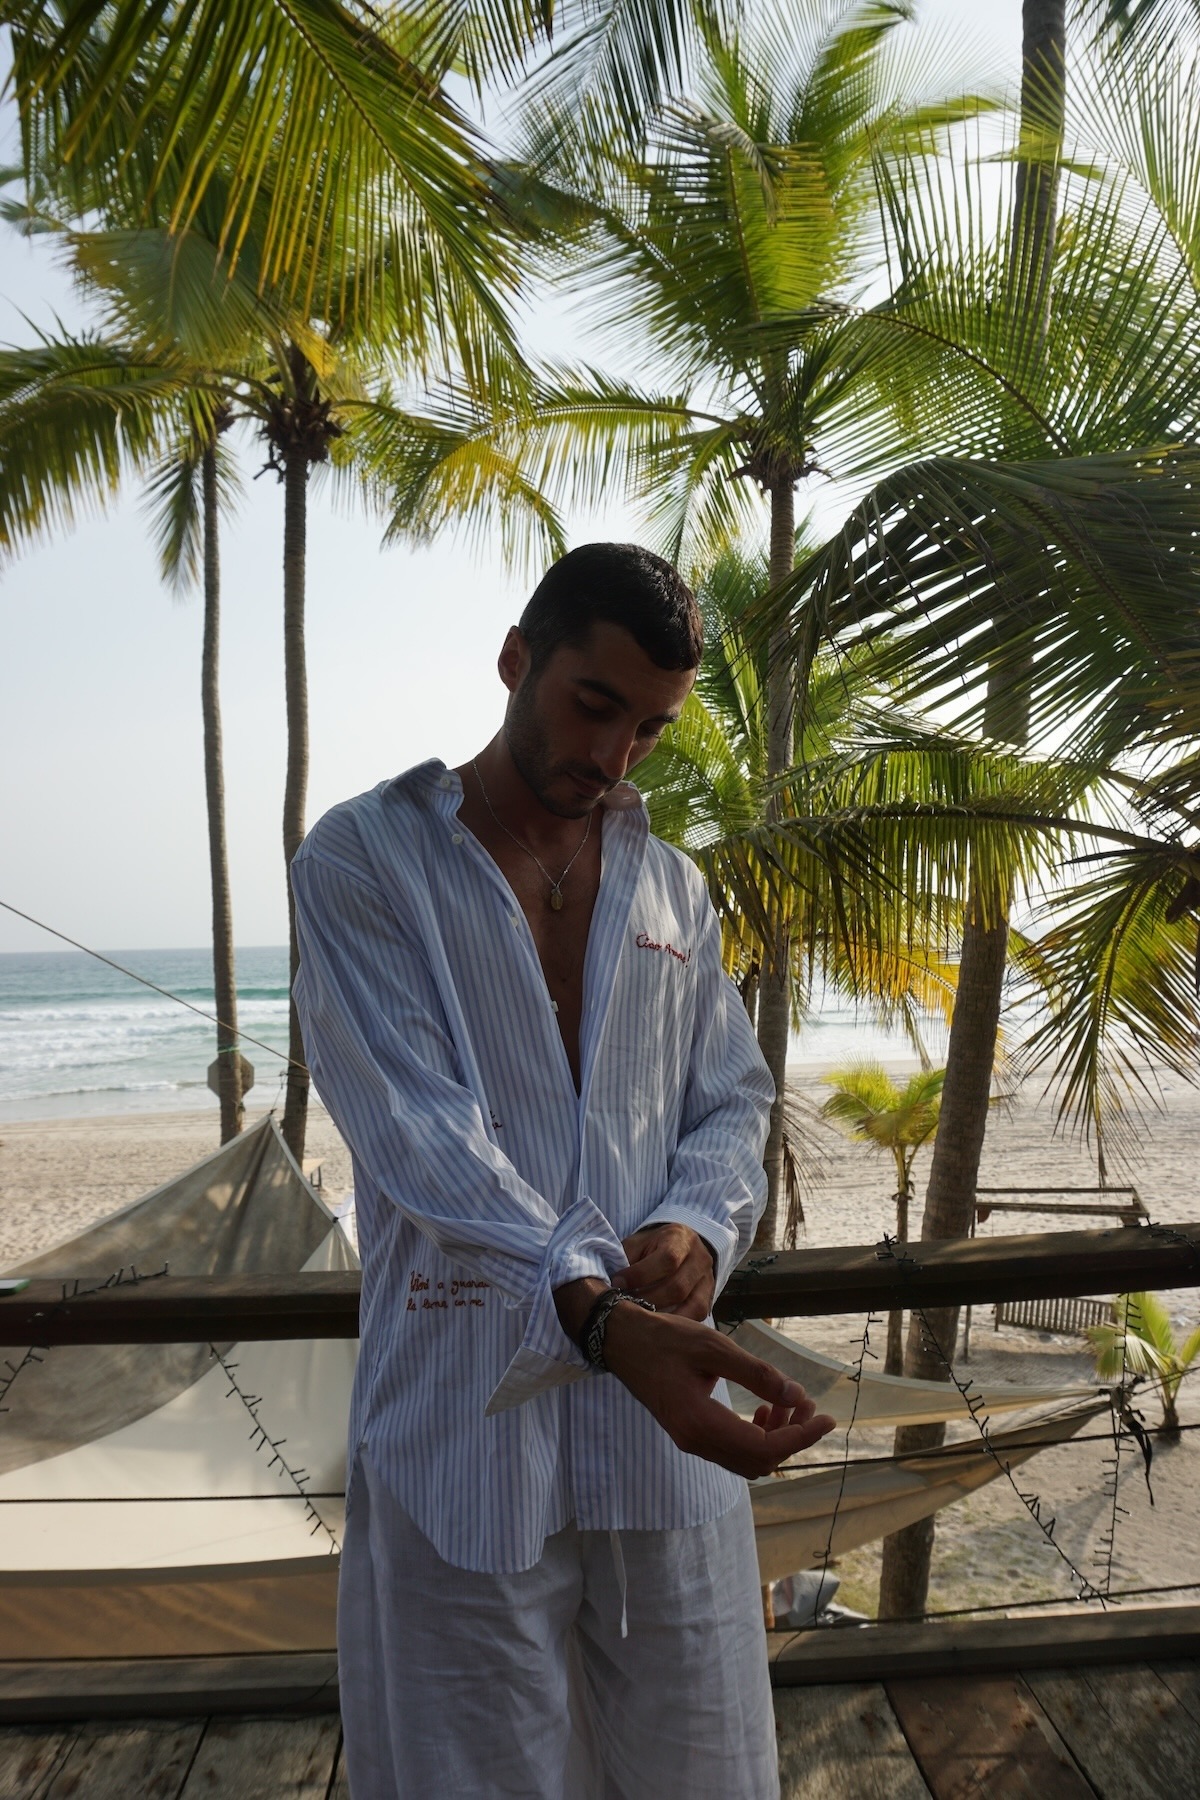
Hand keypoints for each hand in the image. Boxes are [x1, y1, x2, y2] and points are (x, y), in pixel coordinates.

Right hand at [601, 1303, 834, 1479]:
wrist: (622, 1341)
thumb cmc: (665, 1339)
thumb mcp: (713, 1348)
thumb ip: (756, 1374)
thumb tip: (797, 1396)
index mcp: (700, 1424)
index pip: (764, 1448)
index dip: (801, 1437)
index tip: (826, 1418)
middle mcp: (695, 1442)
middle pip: (759, 1460)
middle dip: (792, 1437)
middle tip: (810, 1405)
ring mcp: (691, 1441)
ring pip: (748, 1459)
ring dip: (777, 1436)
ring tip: (792, 1402)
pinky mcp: (691, 1433)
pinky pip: (734, 1449)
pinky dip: (758, 1435)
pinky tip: (765, 1408)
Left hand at [612, 1223, 714, 1319]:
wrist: (680, 1245)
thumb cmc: (652, 1246)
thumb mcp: (637, 1244)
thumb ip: (626, 1259)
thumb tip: (614, 1285)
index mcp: (679, 1238)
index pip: (666, 1259)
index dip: (640, 1275)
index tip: (618, 1283)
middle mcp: (699, 1258)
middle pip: (677, 1287)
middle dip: (647, 1300)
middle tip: (627, 1306)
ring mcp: (708, 1279)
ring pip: (690, 1306)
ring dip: (662, 1315)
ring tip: (640, 1318)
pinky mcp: (709, 1298)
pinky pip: (697, 1316)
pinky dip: (676, 1322)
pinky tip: (657, 1324)